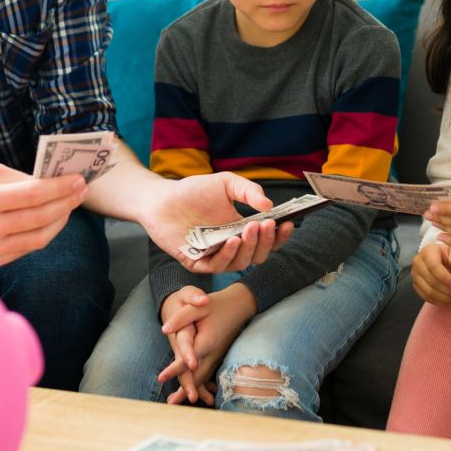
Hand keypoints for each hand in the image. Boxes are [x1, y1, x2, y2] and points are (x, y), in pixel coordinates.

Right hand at [0, 164, 87, 267]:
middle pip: (41, 216)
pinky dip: (45, 233)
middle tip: (81, 190)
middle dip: (67, 202)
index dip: (60, 187)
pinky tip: (53, 219)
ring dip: (61, 220)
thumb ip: (19, 178)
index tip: (79, 179)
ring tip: (71, 204)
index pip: (34, 194)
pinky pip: (28, 247)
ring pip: (40, 237)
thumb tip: (52, 181)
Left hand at [141, 173, 293, 272]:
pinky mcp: (197, 262)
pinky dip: (227, 255)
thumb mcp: (226, 183)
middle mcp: (231, 246)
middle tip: (266, 224)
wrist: (161, 198)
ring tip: (250, 229)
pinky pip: (217, 266)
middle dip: (266, 241)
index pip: (267, 240)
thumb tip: (269, 206)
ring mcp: (215, 256)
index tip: (288, 223)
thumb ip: (248, 191)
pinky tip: (232, 240)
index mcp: (241, 230)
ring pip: (241, 263)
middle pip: (258, 254)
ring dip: (249, 248)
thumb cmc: (194, 190)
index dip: (279, 235)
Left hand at [158, 283, 256, 403]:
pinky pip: (207, 373)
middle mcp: (213, 352)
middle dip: (184, 389)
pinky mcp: (217, 356)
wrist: (239, 305)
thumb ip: (182, 318)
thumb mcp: (199, 306)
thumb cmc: (217, 304)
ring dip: (190, 389)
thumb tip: (164, 330)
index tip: (161, 378)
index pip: (189, 358)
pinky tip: (192, 392)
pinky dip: (199, 384)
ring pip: (203, 377)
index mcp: (208, 340)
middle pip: (197, 375)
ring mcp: (217, 356)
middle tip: (170, 402)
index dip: (174, 368)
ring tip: (175, 401)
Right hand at [411, 242, 450, 304]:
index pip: (433, 267)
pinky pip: (427, 297)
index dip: (445, 278)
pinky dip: (440, 302)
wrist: (443, 260)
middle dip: (450, 291)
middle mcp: (418, 263)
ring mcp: (416, 276)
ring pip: (429, 292)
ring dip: (447, 298)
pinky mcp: (417, 286)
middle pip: (431, 282)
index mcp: (427, 252)